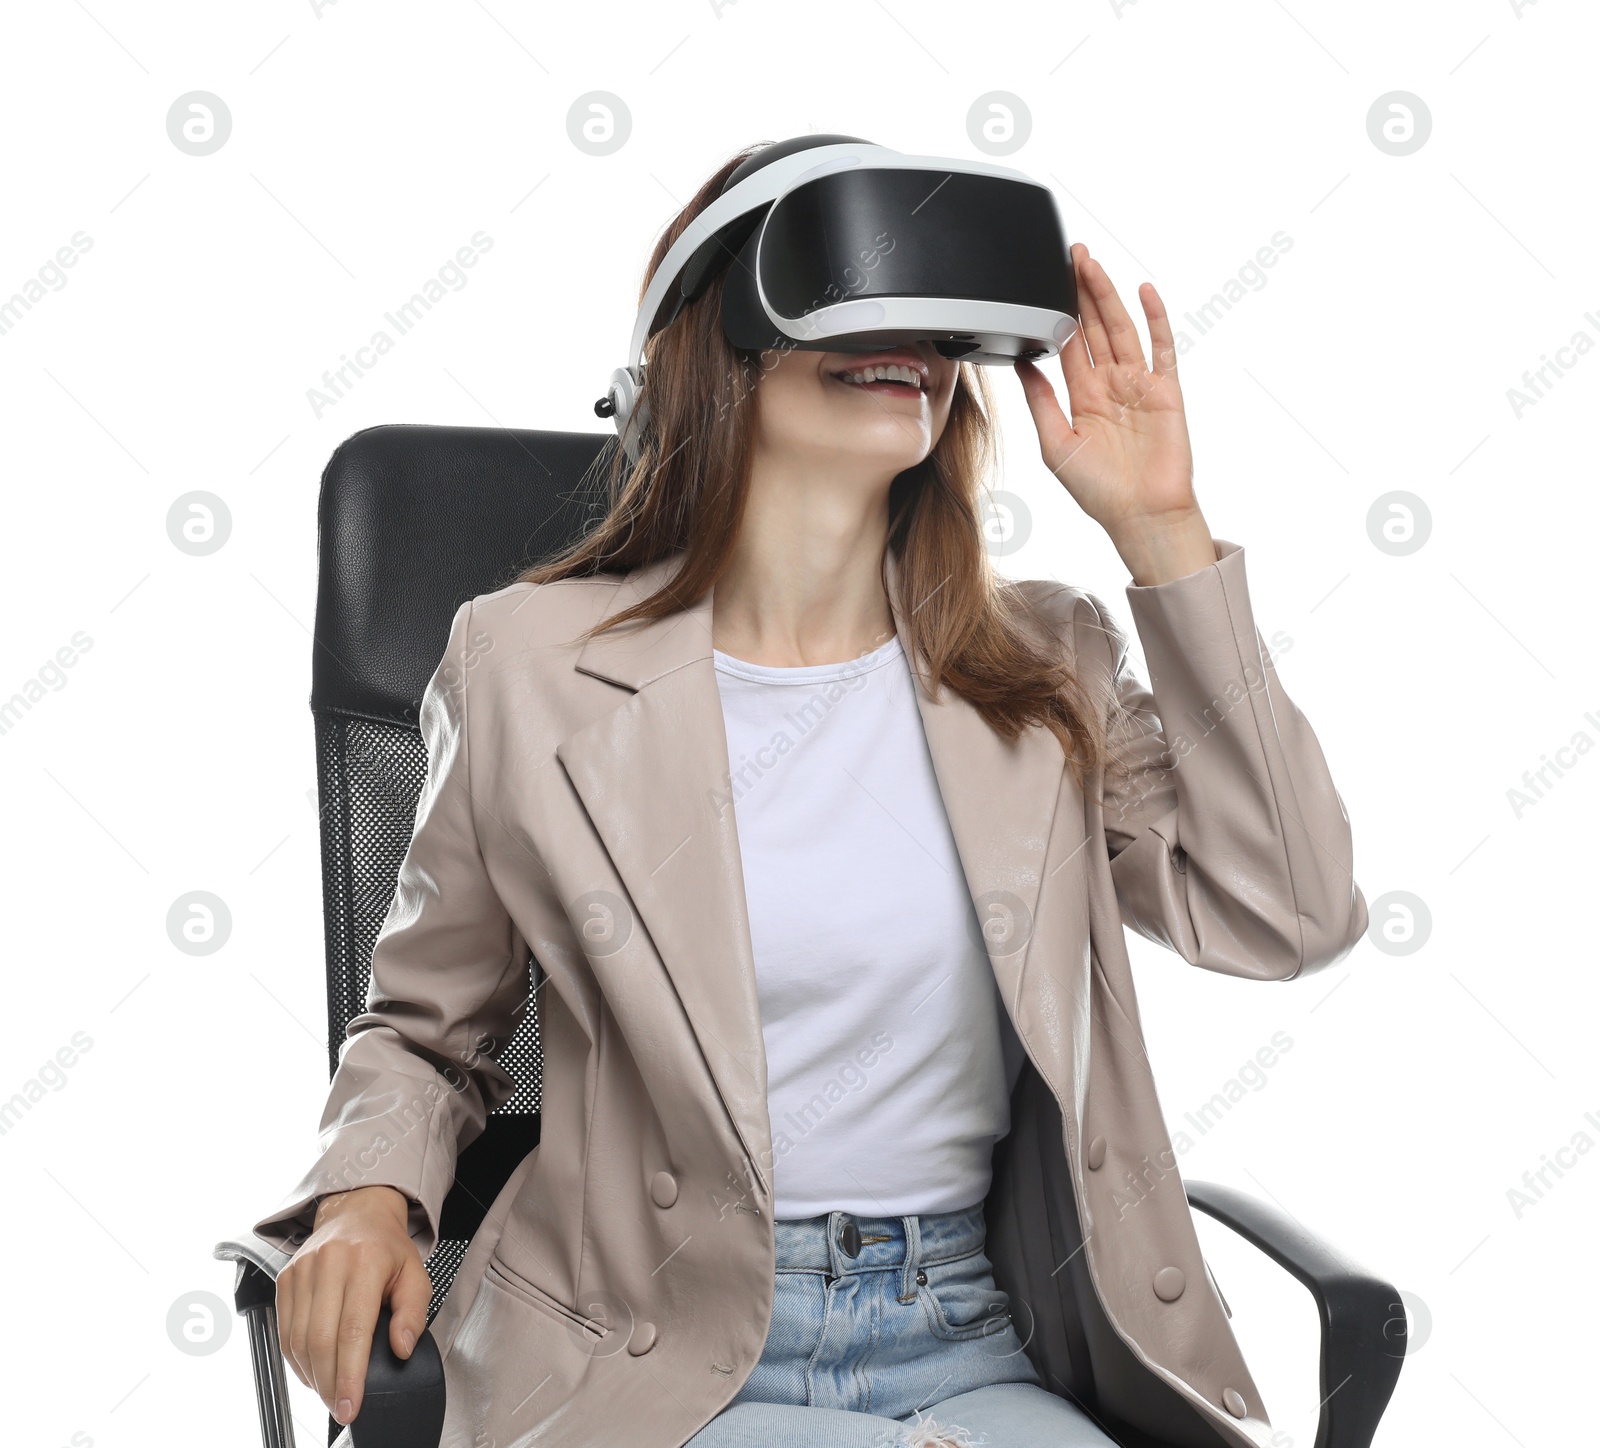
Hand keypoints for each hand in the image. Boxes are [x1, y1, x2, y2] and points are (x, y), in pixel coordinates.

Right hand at [277, 1185, 432, 1427]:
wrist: (357, 1211)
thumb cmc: (388, 1248)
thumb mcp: (416, 1274)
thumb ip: (414, 1313)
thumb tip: (401, 1349)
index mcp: (366, 1261)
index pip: (354, 1330)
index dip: (351, 1374)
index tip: (352, 1405)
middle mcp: (330, 1263)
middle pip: (321, 1340)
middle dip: (330, 1383)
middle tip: (341, 1408)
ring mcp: (303, 1270)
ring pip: (298, 1339)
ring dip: (312, 1376)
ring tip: (329, 1393)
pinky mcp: (286, 1278)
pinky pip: (285, 1331)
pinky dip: (296, 1360)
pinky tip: (312, 1372)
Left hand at [1015, 242, 1213, 584]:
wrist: (1141, 516)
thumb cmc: (1100, 491)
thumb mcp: (1055, 444)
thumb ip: (1040, 401)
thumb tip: (1020, 365)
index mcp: (1083, 396)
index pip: (1068, 343)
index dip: (1057, 312)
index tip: (1046, 282)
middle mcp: (1111, 384)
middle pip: (1094, 326)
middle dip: (1081, 291)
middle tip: (1070, 255)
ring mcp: (1140, 384)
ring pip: (1122, 328)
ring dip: (1107, 295)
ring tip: (1092, 264)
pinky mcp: (1166, 390)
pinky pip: (1162, 347)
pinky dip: (1155, 318)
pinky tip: (1144, 291)